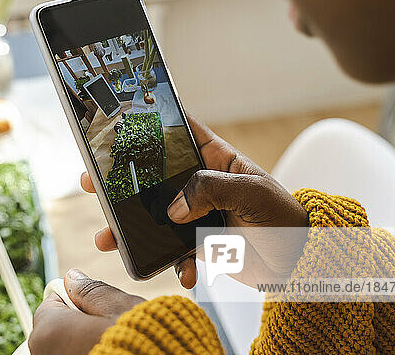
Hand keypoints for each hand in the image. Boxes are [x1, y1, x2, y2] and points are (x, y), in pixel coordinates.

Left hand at [29, 269, 143, 354]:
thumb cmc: (140, 345)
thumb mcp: (119, 307)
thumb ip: (91, 290)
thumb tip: (74, 278)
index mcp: (51, 330)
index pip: (50, 302)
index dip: (74, 299)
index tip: (94, 304)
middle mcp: (45, 354)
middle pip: (54, 328)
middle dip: (76, 322)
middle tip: (106, 326)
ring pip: (63, 346)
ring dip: (80, 341)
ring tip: (109, 344)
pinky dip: (84, 353)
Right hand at [82, 115, 307, 287]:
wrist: (299, 263)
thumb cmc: (284, 218)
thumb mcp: (252, 193)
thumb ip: (211, 191)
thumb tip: (173, 208)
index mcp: (215, 160)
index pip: (181, 133)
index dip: (153, 125)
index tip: (121, 123)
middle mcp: (200, 185)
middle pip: (154, 177)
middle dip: (123, 180)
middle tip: (95, 182)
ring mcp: (197, 214)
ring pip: (154, 216)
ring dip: (130, 228)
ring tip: (107, 237)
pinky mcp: (198, 243)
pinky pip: (174, 251)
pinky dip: (172, 263)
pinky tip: (181, 271)